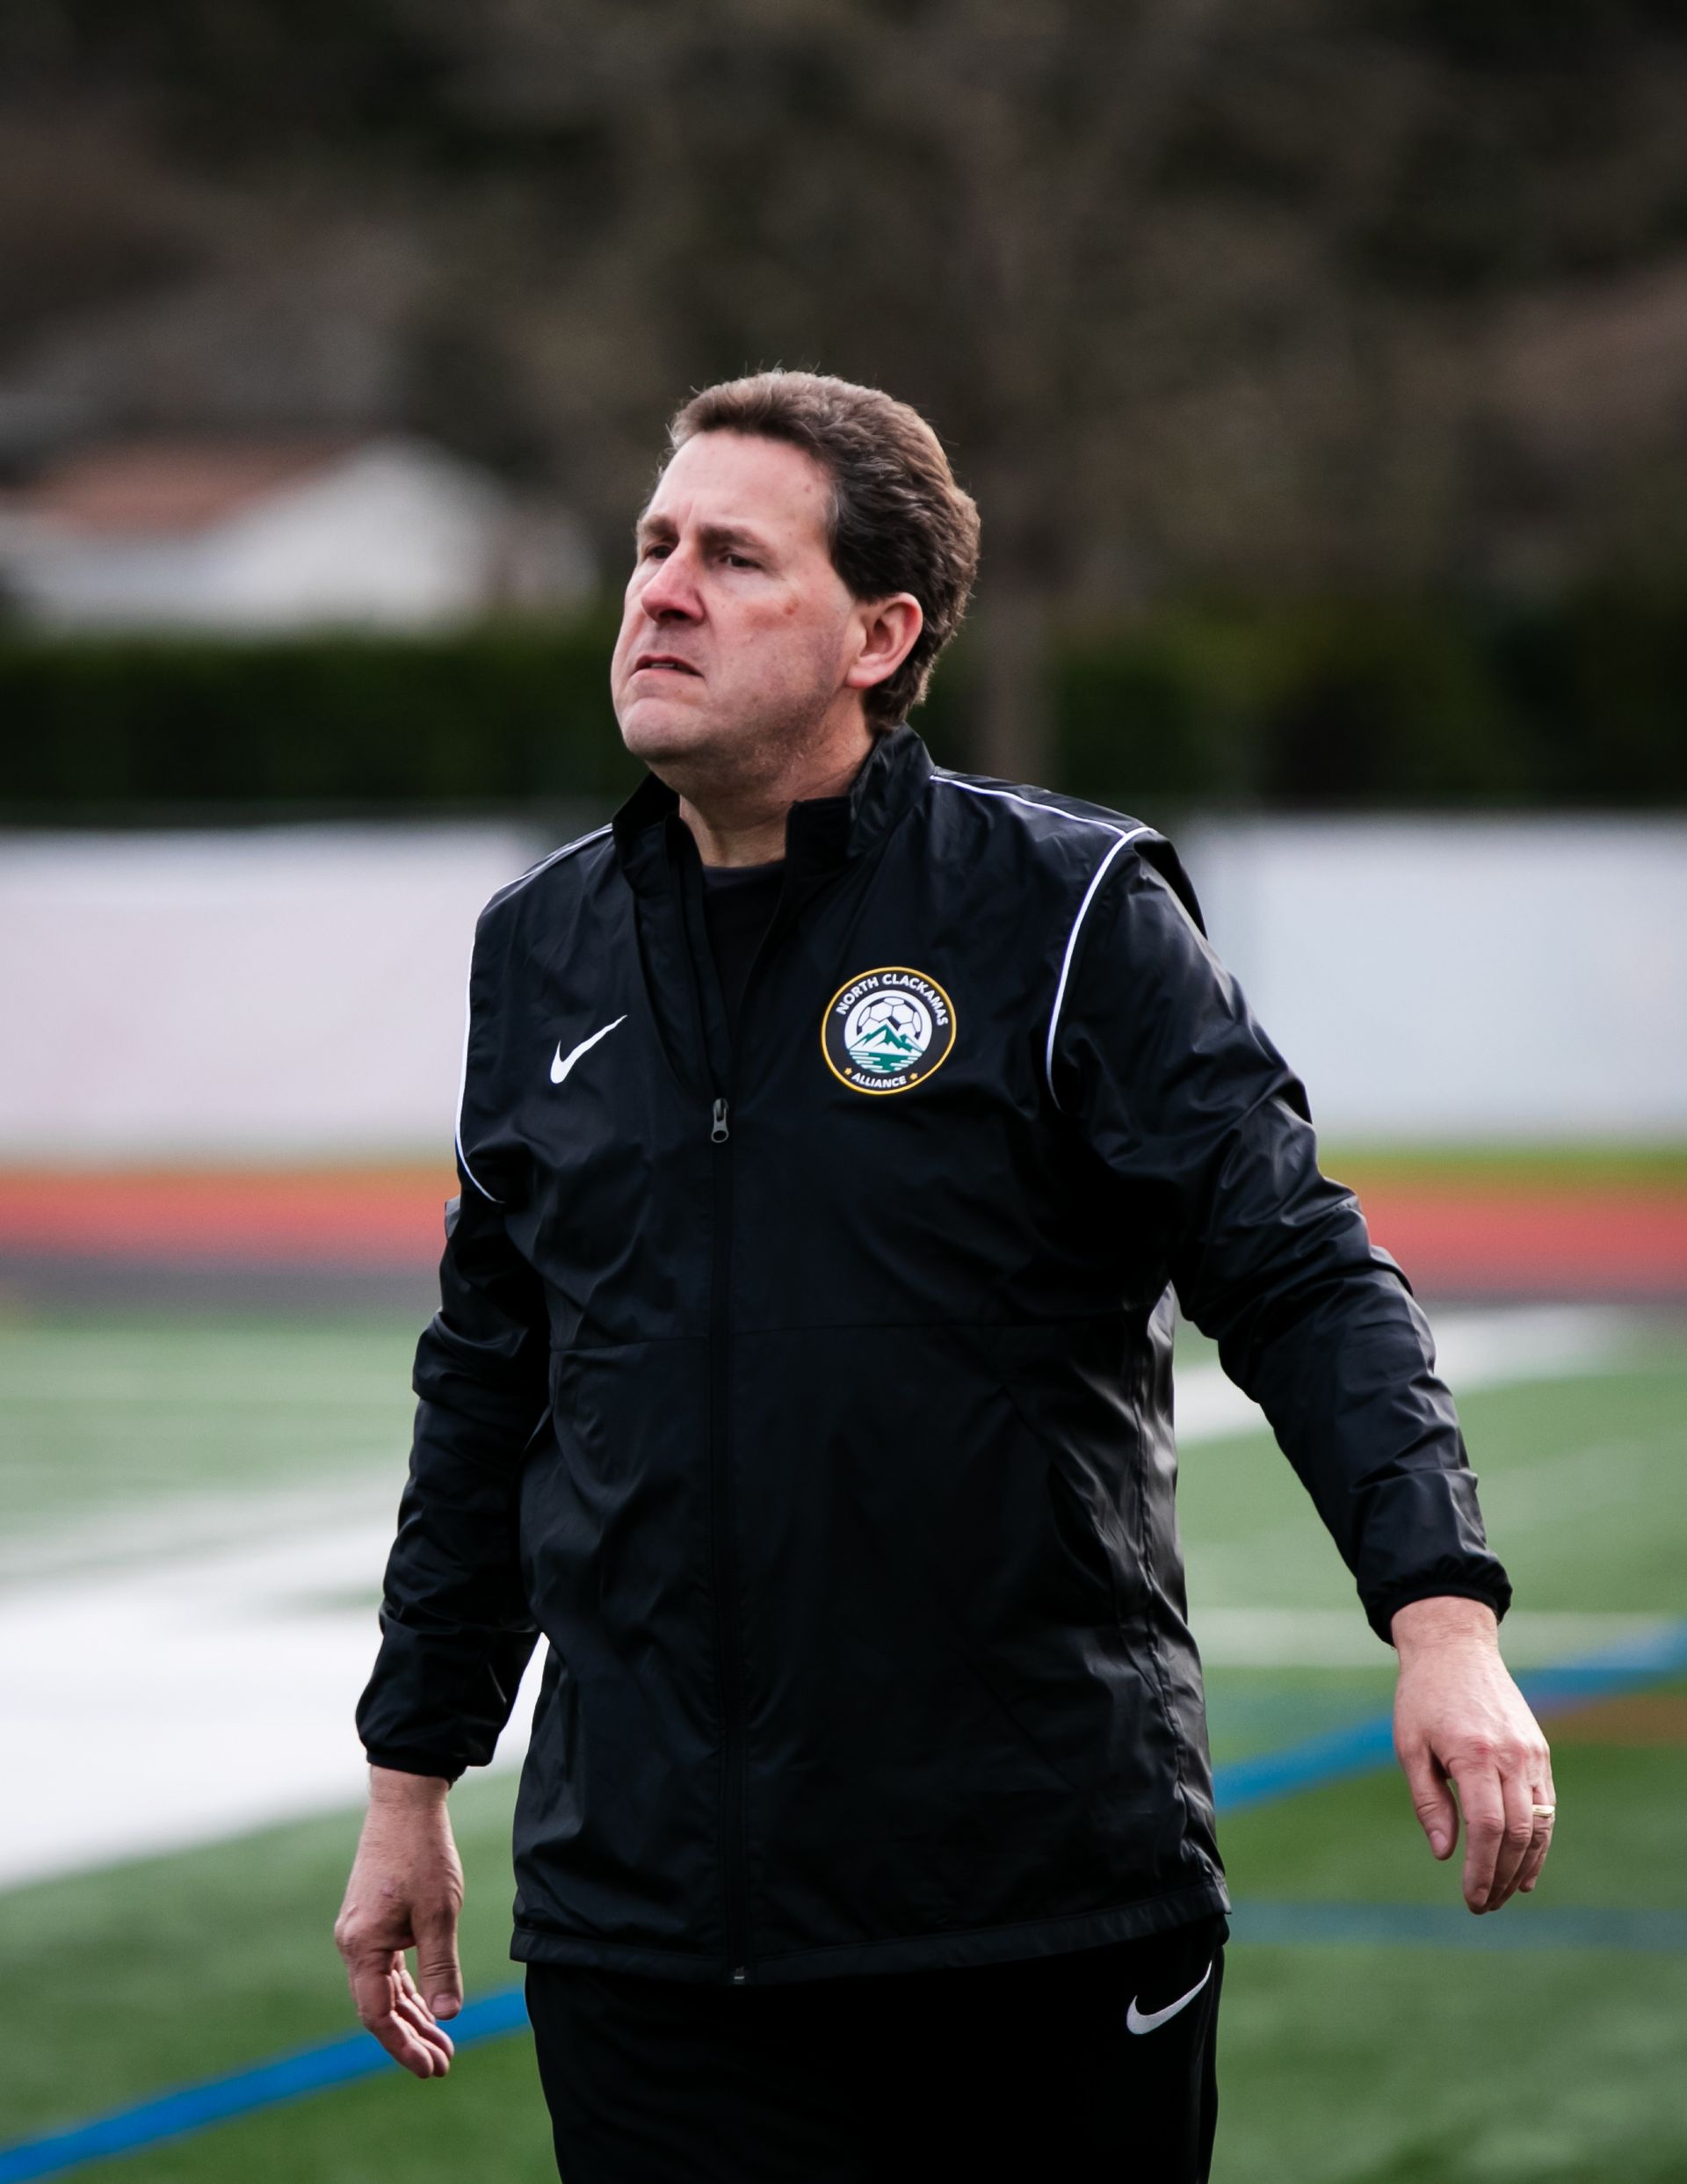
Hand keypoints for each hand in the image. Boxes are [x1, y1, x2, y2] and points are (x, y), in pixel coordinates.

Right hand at [334, 1767, 465, 2077]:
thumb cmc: (422, 1854)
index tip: (431, 2067)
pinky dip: (408, 1988)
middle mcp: (353, 1943)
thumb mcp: (440, 1913)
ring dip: (412, 2015)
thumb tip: (446, 2015)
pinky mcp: (372, 1920)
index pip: (378, 2015)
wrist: (405, 1803)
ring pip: (385, 1988)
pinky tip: (428, 2006)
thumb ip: (440, 1967)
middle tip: (443, 2064)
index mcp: (361, 1946)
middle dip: (411, 2038)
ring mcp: (360, 1931)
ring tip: (442, 2043)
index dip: (404, 2046)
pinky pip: (387, 1968)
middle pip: (380, 2007)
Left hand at [1391, 1596, 1555, 1913]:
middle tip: (1485, 1905)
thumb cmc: (1423, 1698)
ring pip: (1539, 1825)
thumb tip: (1445, 1853)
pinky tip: (1527, 1868)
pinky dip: (1540, 1841)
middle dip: (1502, 1877)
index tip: (1472, 1899)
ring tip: (1505, 1895)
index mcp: (1473, 1754)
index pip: (1487, 1828)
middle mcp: (1510, 1756)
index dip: (1482, 1870)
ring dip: (1525, 1867)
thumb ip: (1429, 1802)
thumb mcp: (1410, 1747)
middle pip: (1517, 1834)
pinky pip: (1546, 1806)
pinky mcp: (1539, 1751)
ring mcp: (1531, 1754)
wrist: (1455, 1648)